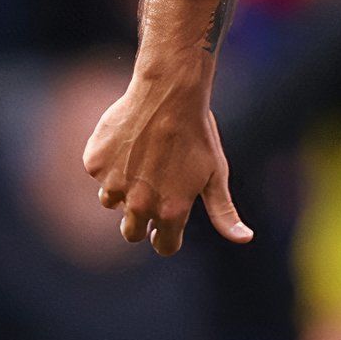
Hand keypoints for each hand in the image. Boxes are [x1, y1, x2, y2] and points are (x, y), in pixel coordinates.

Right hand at [80, 72, 251, 255]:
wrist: (169, 94)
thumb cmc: (198, 135)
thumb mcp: (216, 175)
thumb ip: (224, 213)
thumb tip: (245, 240)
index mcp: (170, 211)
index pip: (164, 246)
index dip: (168, 238)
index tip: (169, 226)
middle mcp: (138, 204)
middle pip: (131, 232)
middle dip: (142, 221)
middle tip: (153, 192)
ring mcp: (113, 184)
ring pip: (112, 202)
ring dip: (125, 191)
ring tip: (144, 161)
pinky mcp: (95, 164)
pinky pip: (100, 175)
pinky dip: (111, 165)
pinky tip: (129, 143)